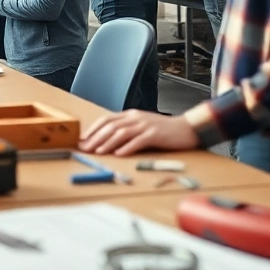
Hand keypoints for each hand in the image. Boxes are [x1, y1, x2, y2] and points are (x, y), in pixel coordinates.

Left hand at [79, 110, 199, 155]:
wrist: (186, 129)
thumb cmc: (163, 131)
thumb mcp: (142, 127)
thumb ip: (127, 131)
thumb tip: (107, 143)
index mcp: (130, 115)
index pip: (106, 120)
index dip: (93, 130)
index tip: (83, 140)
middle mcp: (135, 118)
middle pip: (111, 126)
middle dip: (96, 138)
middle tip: (85, 148)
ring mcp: (145, 125)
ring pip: (122, 133)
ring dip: (108, 143)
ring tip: (98, 152)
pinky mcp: (155, 134)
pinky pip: (138, 141)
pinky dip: (127, 148)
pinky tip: (119, 154)